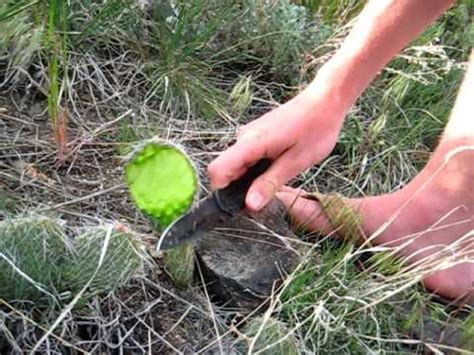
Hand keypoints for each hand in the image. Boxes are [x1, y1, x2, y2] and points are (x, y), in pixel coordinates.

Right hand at [208, 83, 349, 210]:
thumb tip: (249, 205)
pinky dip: (254, 169)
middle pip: (225, 169)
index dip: (222, 191)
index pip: (217, 169)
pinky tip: (275, 169)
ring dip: (248, 179)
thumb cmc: (316, 129)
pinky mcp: (256, 136)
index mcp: (251, 142)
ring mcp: (249, 135)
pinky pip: (246, 158)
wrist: (325, 101)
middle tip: (265, 197)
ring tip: (275, 181)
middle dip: (238, 189)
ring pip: (236, 165)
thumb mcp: (296, 162)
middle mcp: (244, 137)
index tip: (239, 206)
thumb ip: (270, 183)